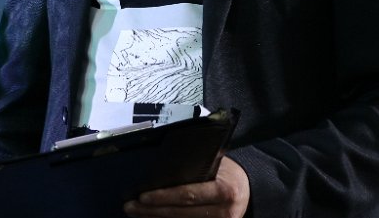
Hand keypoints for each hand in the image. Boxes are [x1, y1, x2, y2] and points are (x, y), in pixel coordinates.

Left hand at [123, 156, 249, 217]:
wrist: (249, 192)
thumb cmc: (227, 173)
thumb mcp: (218, 164)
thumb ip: (197, 166)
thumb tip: (161, 164)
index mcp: (224, 190)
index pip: (187, 195)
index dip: (163, 197)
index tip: (142, 196)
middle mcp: (224, 212)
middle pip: (180, 213)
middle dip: (151, 211)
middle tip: (129, 206)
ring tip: (136, 213)